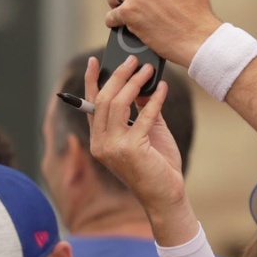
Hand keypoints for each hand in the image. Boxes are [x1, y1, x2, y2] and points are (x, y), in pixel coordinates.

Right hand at [85, 54, 197, 246]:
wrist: (166, 196)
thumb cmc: (157, 167)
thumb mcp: (148, 133)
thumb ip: (142, 110)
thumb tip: (142, 84)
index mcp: (99, 141)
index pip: (91, 105)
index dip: (92, 81)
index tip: (96, 61)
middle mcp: (101, 144)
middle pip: (104, 99)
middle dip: (119, 76)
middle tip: (133, 60)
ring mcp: (114, 147)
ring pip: (117, 103)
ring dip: (134, 82)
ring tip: (148, 69)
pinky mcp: (131, 149)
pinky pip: (143, 115)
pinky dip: (155, 99)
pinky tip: (163, 88)